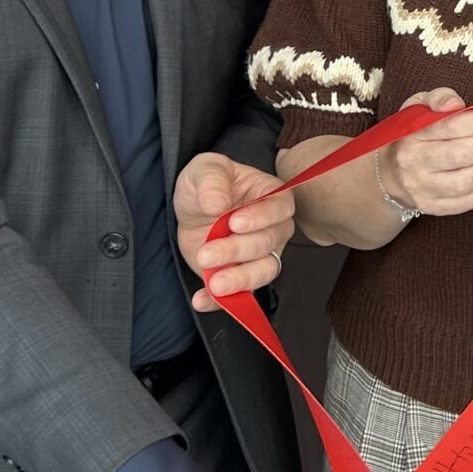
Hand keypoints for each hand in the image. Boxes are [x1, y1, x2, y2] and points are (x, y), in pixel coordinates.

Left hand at [175, 152, 292, 311]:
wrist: (192, 209)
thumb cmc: (207, 183)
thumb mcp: (204, 169)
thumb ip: (212, 181)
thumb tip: (218, 204)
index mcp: (271, 195)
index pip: (280, 208)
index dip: (261, 217)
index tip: (234, 222)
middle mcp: (273, 227)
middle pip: (268, 244)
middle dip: (237, 251)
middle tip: (207, 253)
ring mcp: (260, 254)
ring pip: (264, 272)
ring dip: (240, 280)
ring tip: (214, 284)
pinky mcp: (242, 275)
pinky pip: (241, 295)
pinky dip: (222, 302)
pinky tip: (202, 299)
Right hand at [378, 89, 472, 216]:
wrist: (391, 172)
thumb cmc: (413, 134)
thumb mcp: (419, 106)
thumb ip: (439, 97)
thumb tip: (456, 104)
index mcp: (411, 136)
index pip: (454, 126)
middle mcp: (415, 166)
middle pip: (464, 154)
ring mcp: (424, 190)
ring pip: (469, 179)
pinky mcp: (435, 208)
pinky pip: (471, 200)